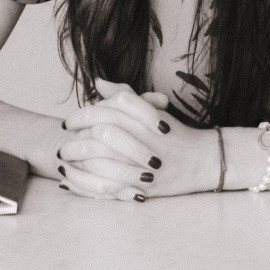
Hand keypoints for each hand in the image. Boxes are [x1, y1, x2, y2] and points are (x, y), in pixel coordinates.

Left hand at [57, 79, 217, 200]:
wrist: (205, 160)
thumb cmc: (175, 133)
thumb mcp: (153, 109)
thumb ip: (125, 94)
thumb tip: (97, 82)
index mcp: (152, 115)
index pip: (116, 104)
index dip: (88, 110)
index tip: (71, 119)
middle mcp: (151, 137)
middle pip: (107, 128)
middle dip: (78, 134)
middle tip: (63, 138)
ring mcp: (150, 163)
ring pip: (106, 157)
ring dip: (79, 158)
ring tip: (63, 158)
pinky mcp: (148, 187)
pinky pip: (112, 184)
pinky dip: (88, 182)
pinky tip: (74, 180)